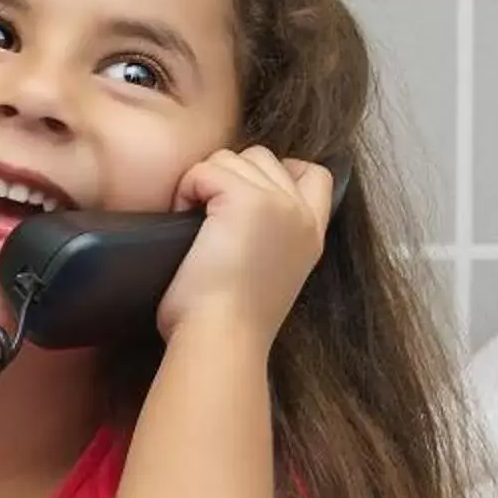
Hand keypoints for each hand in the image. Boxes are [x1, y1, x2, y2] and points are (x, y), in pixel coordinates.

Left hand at [155, 145, 337, 346]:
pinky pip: (205, 170)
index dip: (278, 171)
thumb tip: (240, 212)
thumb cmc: (228, 322)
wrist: (222, 339)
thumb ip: (271, 238)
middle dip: (229, 177)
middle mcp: (301, 213)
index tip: (246, 196)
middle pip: (263, 158)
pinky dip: (186, 190)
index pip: (315, 174)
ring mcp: (277, 202)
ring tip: (194, 225)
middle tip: (209, 219)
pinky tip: (183, 221)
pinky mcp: (245, 199)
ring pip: (232, 158)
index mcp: (312, 234)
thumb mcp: (270, 275)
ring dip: (204, 183)